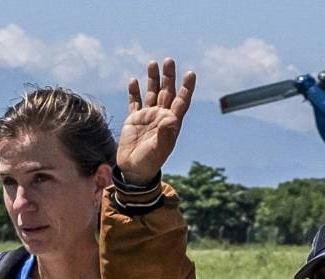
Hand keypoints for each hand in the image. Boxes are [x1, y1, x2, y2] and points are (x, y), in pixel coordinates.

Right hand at [117, 59, 195, 184]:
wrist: (134, 171)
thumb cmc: (150, 163)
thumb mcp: (159, 149)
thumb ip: (165, 133)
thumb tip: (172, 118)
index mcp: (171, 124)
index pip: (181, 102)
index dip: (186, 88)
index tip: (191, 74)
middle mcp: (160, 117)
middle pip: (167, 93)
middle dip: (168, 77)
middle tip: (169, 61)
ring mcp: (147, 117)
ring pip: (151, 93)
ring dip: (152, 79)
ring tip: (153, 63)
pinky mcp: (133, 120)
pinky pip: (135, 102)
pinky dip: (134, 92)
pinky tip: (134, 81)